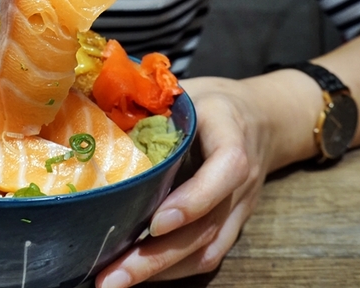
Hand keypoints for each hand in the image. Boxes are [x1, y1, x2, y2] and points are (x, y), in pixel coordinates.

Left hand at [95, 77, 276, 286]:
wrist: (266, 119)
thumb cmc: (216, 103)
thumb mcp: (190, 90)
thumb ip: (152, 101)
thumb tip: (93, 102)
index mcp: (232, 136)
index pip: (226, 170)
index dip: (195, 199)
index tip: (157, 221)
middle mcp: (241, 182)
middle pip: (207, 227)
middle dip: (157, 256)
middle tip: (112, 275)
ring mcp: (239, 209)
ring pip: (206, 249)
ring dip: (158, 271)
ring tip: (113, 282)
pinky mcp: (232, 226)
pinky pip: (207, 255)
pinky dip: (172, 270)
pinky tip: (137, 274)